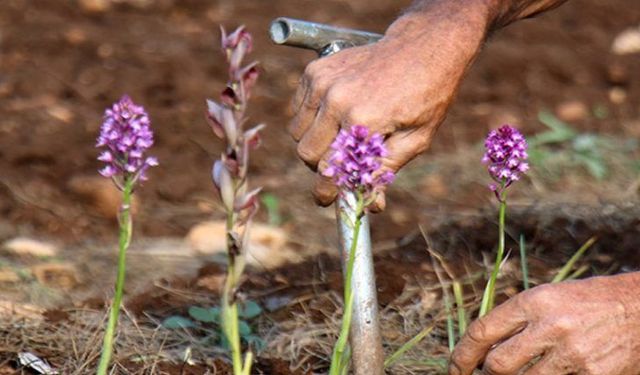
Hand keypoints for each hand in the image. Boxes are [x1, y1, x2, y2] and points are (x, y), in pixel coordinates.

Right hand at [289, 2, 491, 208]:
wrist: (423, 47)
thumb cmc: (426, 94)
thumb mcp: (416, 139)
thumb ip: (386, 172)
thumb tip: (373, 206)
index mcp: (363, 120)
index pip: (330, 168)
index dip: (326, 191)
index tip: (325, 200)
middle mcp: (336, 99)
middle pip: (307, 153)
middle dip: (321, 166)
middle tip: (340, 165)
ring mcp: (322, 82)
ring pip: (297, 132)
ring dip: (313, 142)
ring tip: (339, 137)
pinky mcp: (315, 71)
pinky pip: (297, 109)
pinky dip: (310, 119)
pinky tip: (334, 116)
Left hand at [449, 273, 639, 374]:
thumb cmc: (588, 302)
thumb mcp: (549, 298)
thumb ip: (517, 320)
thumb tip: (484, 349)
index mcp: (535, 301)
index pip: (482, 331)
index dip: (461, 355)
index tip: (454, 369)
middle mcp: (551, 325)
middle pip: (497, 365)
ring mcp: (573, 353)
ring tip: (534, 368)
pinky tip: (563, 371)